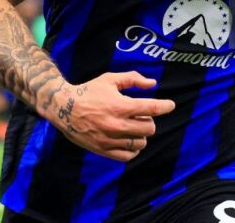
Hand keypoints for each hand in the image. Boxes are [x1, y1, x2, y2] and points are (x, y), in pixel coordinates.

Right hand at [42, 71, 175, 161]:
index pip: (151, 108)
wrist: (64, 108)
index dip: (165, 106)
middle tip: (141, 115)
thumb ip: (133, 79)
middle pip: (149, 128)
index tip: (170, 105)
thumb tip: (152, 83)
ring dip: (141, 135)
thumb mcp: (110, 79)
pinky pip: (128, 156)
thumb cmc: (89, 91)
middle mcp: (117, 125)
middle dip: (149, 120)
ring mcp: (110, 139)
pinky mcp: (103, 150)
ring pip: (140, 143)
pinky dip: (132, 149)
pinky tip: (128, 140)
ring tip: (133, 127)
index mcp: (120, 106)